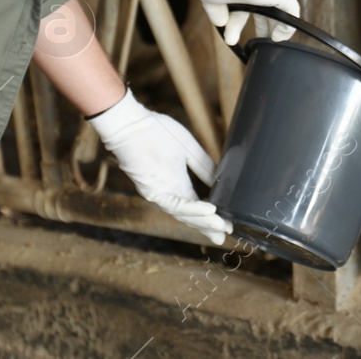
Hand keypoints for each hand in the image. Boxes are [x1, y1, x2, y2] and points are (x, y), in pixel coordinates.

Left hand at [88, 89, 230, 244]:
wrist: (132, 123)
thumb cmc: (156, 131)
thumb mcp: (188, 148)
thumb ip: (202, 164)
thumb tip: (219, 179)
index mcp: (178, 182)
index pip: (196, 206)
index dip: (211, 217)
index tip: (228, 225)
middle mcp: (169, 192)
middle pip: (191, 216)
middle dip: (209, 227)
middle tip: (227, 235)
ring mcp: (160, 193)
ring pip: (183, 215)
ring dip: (203, 221)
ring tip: (222, 226)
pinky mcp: (152, 190)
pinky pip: (174, 205)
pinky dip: (192, 209)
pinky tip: (209, 210)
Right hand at [192, 0, 301, 44]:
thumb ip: (216, 11)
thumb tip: (220, 22)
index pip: (242, 8)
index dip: (235, 24)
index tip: (229, 38)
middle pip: (264, 9)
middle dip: (262, 26)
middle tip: (258, 41)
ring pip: (278, 10)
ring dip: (274, 26)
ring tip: (271, 40)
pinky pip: (291, 11)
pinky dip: (288, 26)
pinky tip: (280, 37)